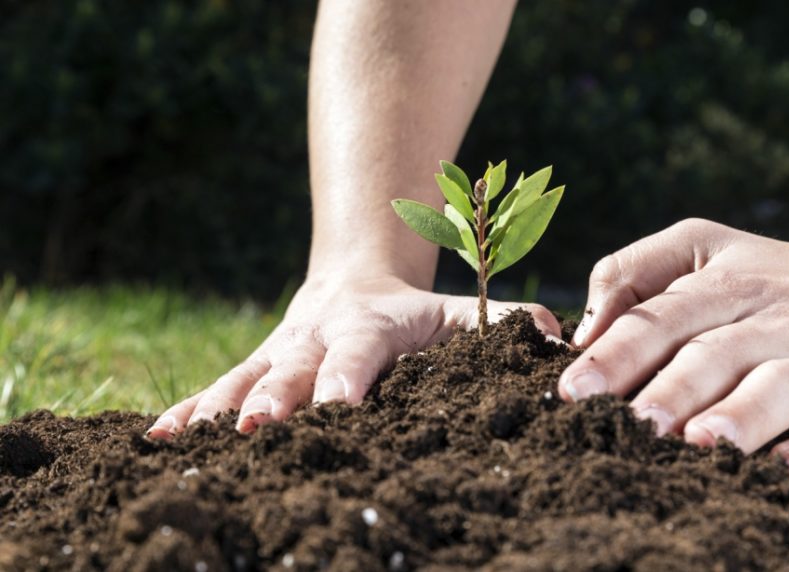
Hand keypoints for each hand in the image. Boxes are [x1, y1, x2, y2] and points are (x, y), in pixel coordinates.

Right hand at [147, 273, 560, 437]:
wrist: (352, 279)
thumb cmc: (415, 313)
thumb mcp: (460, 311)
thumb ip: (505, 323)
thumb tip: (559, 341)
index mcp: (373, 326)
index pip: (362, 352)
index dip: (350, 377)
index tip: (340, 408)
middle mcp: (318, 336)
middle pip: (294, 368)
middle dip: (274, 399)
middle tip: (259, 431)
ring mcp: (279, 352)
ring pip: (245, 378)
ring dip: (220, 409)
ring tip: (188, 442)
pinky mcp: (253, 367)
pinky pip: (216, 387)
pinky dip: (189, 412)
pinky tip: (156, 442)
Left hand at [559, 218, 788, 479]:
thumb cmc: (784, 277)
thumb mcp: (710, 246)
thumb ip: (638, 269)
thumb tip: (584, 327)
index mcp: (725, 287)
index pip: (661, 319)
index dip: (617, 353)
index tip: (571, 390)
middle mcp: (772, 322)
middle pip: (712, 354)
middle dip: (667, 389)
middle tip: (626, 424)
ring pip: (778, 387)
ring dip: (739, 416)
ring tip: (700, 443)